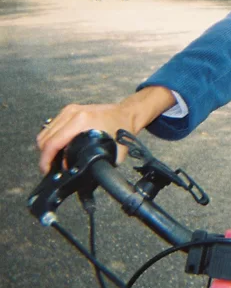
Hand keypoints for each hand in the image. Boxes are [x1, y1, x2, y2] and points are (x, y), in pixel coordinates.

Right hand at [36, 86, 175, 173]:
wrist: (127, 113)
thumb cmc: (122, 131)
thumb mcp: (113, 152)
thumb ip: (95, 165)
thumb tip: (80, 177)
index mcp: (81, 121)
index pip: (53, 142)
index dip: (46, 160)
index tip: (47, 171)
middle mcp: (73, 113)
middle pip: (45, 137)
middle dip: (46, 156)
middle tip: (52, 168)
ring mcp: (70, 110)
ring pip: (46, 131)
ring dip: (47, 147)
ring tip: (56, 159)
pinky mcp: (70, 110)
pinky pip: (52, 126)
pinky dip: (52, 138)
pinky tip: (60, 148)